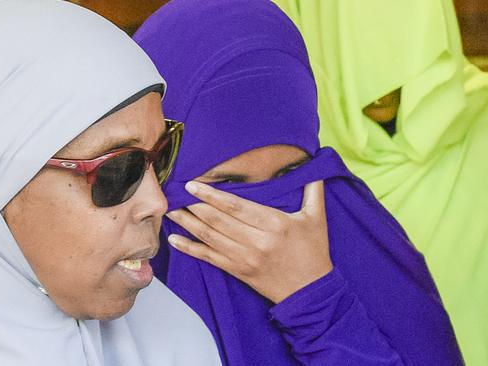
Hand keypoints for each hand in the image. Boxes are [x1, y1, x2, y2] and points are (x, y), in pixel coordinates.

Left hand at [166, 180, 331, 302]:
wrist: (311, 292)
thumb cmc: (314, 252)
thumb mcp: (317, 217)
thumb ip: (313, 189)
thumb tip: (311, 161)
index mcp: (274, 224)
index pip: (236, 206)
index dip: (212, 195)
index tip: (193, 184)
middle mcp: (257, 241)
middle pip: (217, 221)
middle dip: (193, 206)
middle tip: (174, 193)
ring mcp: (245, 258)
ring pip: (210, 238)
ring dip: (187, 223)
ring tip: (170, 211)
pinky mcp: (238, 271)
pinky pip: (209, 258)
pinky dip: (190, 249)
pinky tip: (174, 240)